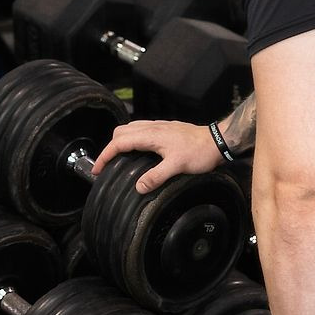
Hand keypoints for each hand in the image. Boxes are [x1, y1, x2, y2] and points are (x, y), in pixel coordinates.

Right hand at [90, 120, 221, 194]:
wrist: (216, 141)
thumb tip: (138, 187)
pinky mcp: (165, 129)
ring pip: (130, 129)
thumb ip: (156, 177)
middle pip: (120, 132)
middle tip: (107, 165)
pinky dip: (132, 139)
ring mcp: (158, 127)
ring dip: (120, 142)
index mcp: (150, 135)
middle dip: (110, 147)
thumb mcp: (177, 167)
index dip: (105, 156)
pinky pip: (141, 129)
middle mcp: (152, 128)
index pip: (119, 142)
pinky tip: (139, 152)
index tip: (97, 169)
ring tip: (120, 159)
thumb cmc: (199, 152)